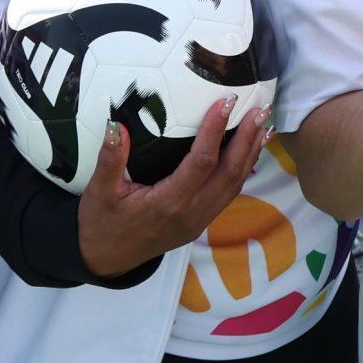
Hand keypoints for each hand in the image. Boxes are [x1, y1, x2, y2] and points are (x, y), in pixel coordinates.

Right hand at [77, 95, 268, 278]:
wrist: (105, 260)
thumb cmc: (101, 224)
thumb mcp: (98, 192)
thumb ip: (110, 159)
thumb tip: (117, 126)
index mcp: (168, 204)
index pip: (202, 162)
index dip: (216, 131)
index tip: (226, 103)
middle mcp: (191, 214)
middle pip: (229, 173)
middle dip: (247, 139)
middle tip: (260, 109)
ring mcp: (199, 221)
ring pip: (234, 185)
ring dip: (251, 153)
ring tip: (263, 124)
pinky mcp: (200, 222)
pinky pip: (228, 194)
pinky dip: (243, 169)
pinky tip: (249, 152)